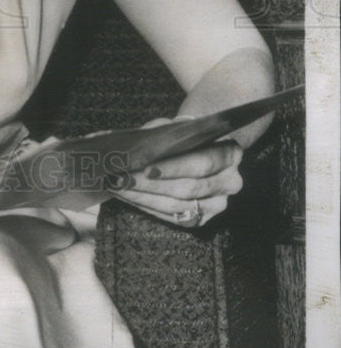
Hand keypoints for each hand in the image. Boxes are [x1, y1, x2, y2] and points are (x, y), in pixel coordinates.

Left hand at [107, 119, 243, 227]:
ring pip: (177, 205)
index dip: (175, 168)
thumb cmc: (183, 137)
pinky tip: (127, 196)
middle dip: (150, 184)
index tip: (146, 168)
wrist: (197, 150)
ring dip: (143, 197)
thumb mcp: (175, 128)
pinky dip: (146, 206)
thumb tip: (130, 146)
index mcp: (229, 154)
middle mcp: (229, 182)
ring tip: (118, 185)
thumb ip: (159, 134)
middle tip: (121, 178)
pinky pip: (172, 217)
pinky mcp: (202, 219)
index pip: (202, 163)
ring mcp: (217, 204)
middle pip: (187, 188)